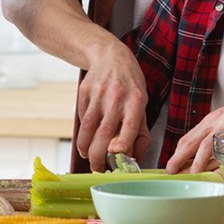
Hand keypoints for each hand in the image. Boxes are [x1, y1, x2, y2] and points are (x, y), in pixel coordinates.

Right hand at [75, 41, 150, 171]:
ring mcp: (98, 94)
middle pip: (104, 132)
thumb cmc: (130, 85)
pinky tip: (86, 138)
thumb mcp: (142, 104)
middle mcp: (117, 97)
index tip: (116, 157)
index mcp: (136, 101)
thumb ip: (140, 132)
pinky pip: (80, 118)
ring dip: (85, 148)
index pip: (129, 127)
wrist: (110, 56)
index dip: (122, 144)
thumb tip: (134, 157)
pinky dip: (82, 132)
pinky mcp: (84, 91)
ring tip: (88, 157)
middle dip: (98, 156)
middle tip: (98, 168)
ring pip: (87, 128)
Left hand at [165, 89, 223, 173]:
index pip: (189, 138)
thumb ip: (219, 138)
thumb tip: (209, 161)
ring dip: (201, 160)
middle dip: (180, 157)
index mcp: (211, 121)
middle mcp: (217, 121)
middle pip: (194, 141)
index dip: (177, 153)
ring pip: (211, 143)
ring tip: (195, 173)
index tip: (169, 166)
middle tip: (171, 171)